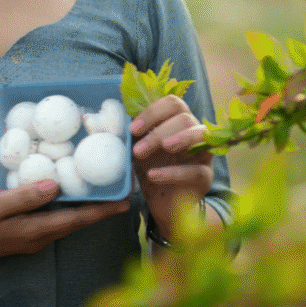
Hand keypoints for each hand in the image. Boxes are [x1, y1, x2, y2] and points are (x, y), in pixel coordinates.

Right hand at [0, 180, 129, 264]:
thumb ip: (24, 196)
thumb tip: (55, 185)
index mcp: (34, 231)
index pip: (76, 220)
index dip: (101, 210)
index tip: (125, 201)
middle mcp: (37, 238)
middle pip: (75, 222)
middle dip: (98, 209)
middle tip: (119, 192)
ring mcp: (29, 239)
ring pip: (64, 222)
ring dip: (83, 209)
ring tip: (98, 191)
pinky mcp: (21, 235)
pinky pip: (51, 221)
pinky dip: (64, 209)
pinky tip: (62, 196)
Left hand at [130, 95, 212, 239]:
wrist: (163, 203)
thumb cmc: (150, 168)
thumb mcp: (137, 148)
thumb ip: (130, 133)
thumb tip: (101, 117)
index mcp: (177, 121)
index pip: (173, 102)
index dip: (153, 111)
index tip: (133, 129)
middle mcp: (194, 133)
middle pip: (185, 117)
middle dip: (159, 130)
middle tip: (138, 150)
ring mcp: (203, 154)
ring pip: (200, 135)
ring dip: (177, 139)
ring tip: (160, 149)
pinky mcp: (205, 177)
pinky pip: (195, 170)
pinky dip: (172, 172)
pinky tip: (153, 177)